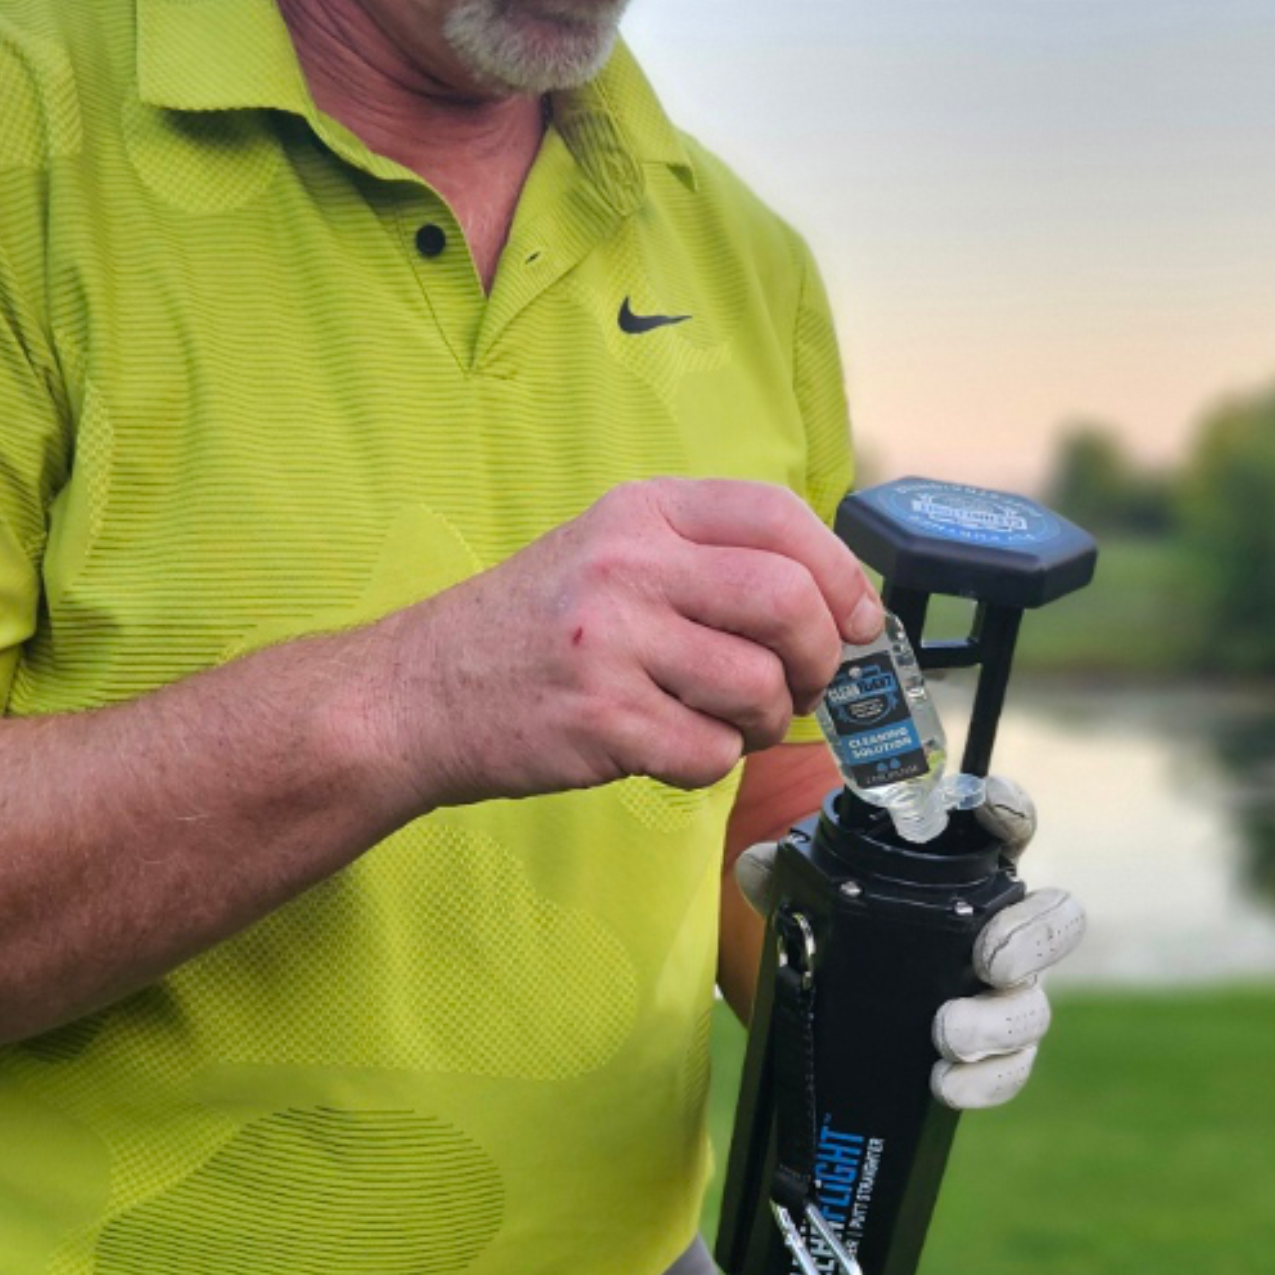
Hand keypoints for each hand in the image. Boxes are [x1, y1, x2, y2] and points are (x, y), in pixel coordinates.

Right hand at [384, 479, 884, 807]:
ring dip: (764, 721)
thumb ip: (712, 561)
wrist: (416, 694)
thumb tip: (840, 608)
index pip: (779, 515)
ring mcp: (612, 642)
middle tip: (803, 685)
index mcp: (643, 510)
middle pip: (788, 600)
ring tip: (722, 720)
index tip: (858, 618)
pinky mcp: (600, 721)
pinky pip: (712, 754)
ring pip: (759, 686)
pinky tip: (667, 747)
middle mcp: (629, 563)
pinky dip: (710, 764)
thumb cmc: (535, 627)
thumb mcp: (613, 552)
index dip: (839, 571)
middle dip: (819, 656)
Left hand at [735, 775, 1086, 1111]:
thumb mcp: (811, 902)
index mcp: (964, 875)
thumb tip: (758, 865)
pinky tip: (946, 1083)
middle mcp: (1000, 929)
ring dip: (997, 1022)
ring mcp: (1005, 995)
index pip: (1005, 827)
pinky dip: (985, 1080)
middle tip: (988, 960)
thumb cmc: (846, 934)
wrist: (844, 1015)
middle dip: (1032, 937)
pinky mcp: (996, 1054)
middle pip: (1055, 918)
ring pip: (1034, 1004)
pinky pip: (1011, 1069)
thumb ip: (784, 878)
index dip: (1009, 810)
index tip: (992, 807)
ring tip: (947, 1034)